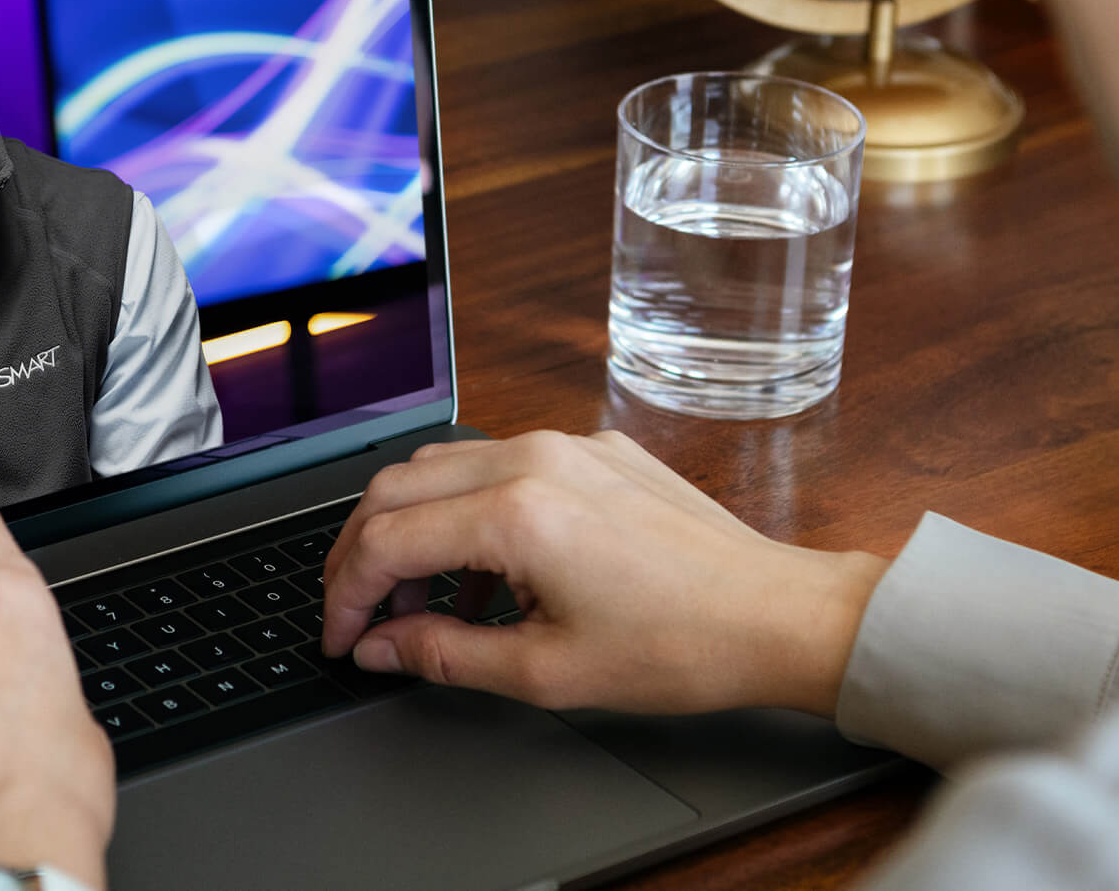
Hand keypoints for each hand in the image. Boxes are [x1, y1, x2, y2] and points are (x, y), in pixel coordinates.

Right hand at [320, 430, 887, 716]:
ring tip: (417, 602)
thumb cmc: (681, 645)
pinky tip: (481, 575)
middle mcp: (535, 458)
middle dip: (361, 552)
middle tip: (356, 613)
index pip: (386, 539)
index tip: (342, 638)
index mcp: (517, 512)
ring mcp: (567, 445)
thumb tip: (383, 647)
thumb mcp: (547, 672)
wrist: (776, 615)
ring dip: (412, 528)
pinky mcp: (595, 450)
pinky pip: (499, 464)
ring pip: (443, 466)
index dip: (346, 595)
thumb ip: (444, 653)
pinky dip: (465, 512)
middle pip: (398, 486)